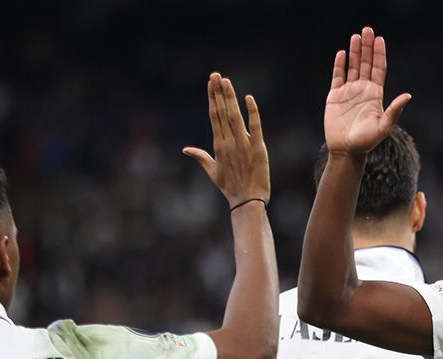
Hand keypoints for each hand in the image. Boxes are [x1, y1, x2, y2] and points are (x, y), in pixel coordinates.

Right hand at [184, 73, 268, 208]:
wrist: (247, 200)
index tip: (211, 83)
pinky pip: (255, 127)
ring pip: (234, 116)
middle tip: (215, 75)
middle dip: (218, 92)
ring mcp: (243, 145)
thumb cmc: (231, 187)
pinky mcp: (258, 149)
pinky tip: (248, 98)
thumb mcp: (212, 172)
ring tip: (226, 81)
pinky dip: (252, 112)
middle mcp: (229, 142)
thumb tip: (185, 149)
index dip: (212, 98)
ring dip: (230, 98)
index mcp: (218, 145)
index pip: (214, 116)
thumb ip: (200, 157)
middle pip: (221, 112)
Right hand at [324, 26, 411, 154]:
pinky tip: (342, 53)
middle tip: (367, 30)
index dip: (379, 54)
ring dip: (354, 52)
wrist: (346, 151)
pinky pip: (338, 76)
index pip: (379, 69)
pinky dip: (340, 65)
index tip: (380, 39)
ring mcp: (349, 92)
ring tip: (356, 36)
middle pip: (366, 63)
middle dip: (367, 47)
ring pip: (353, 67)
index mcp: (375, 94)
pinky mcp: (335, 96)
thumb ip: (394, 111)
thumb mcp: (384, 127)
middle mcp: (363, 90)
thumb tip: (408, 95)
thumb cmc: (367, 142)